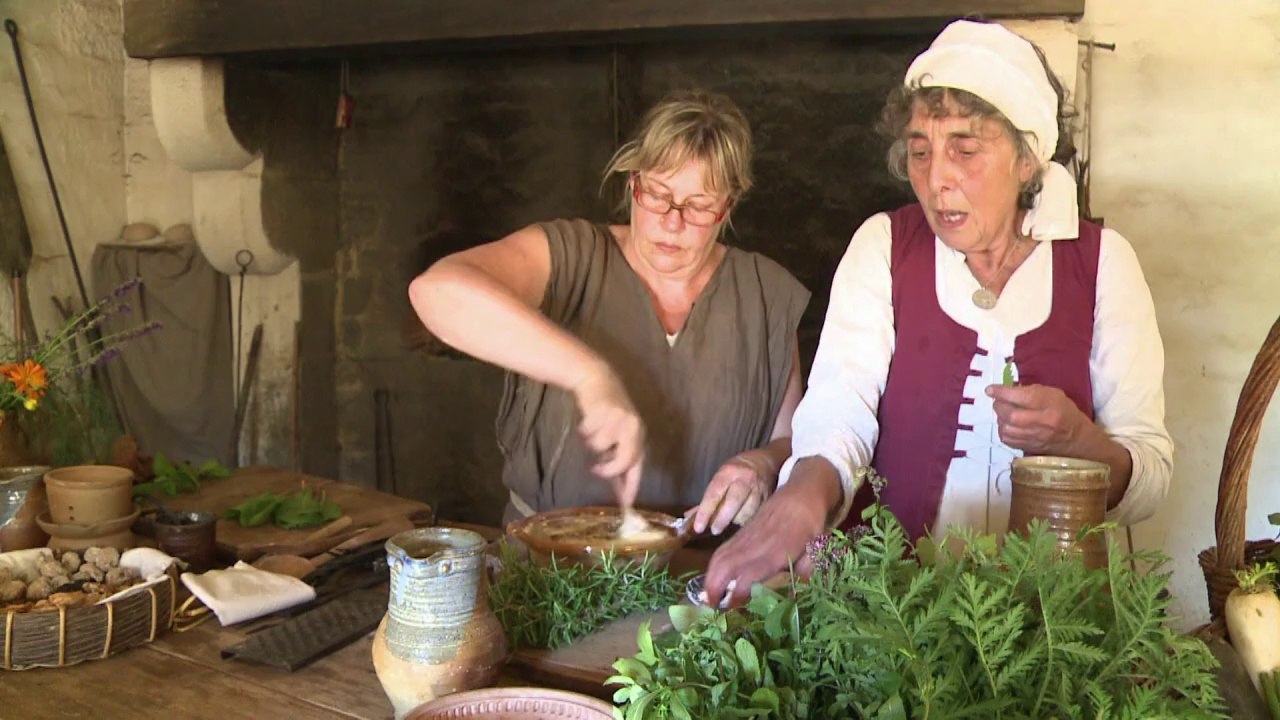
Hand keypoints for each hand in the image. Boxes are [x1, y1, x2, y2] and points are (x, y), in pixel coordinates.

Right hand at [571, 364, 644, 505]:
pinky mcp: (604, 409)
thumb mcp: (616, 437)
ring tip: (592, 432)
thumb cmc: (607, 413)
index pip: (637, 466)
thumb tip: (618, 491)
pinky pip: (589, 432)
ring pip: (601, 446)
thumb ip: (616, 462)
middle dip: (608, 469)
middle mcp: (633, 428)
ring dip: (591, 442)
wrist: (597, 380)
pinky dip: (584, 430)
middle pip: (624, 460)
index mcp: (638, 436)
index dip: (631, 486)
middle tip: (595, 469)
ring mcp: (619, 418)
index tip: (626, 504)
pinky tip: (587, 420)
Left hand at [689, 452, 776, 534]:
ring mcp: (758, 488)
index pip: (714, 494)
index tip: (698, 527)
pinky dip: (748, 520)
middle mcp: (744, 479)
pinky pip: (757, 515)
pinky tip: (743, 519)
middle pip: (732, 503)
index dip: (705, 512)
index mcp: (728, 472)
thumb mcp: (722, 476)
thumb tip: (690, 516)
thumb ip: (709, 497)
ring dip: (737, 520)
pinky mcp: (769, 498)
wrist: (766, 461)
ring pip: (746, 512)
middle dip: (721, 520)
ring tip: (732, 520)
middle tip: (714, 530)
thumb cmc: (738, 470)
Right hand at [702, 468, 834, 607]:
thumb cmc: (810, 528)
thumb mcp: (813, 554)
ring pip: (719, 558)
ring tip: (708, 598)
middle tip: (711, 609)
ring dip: (709, 579)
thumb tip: (793, 601)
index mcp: (774, 554)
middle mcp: (754, 547)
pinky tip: (715, 578)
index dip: (736, 598)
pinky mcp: (741, 534)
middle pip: (724, 567)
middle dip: (713, 589)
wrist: (800, 496)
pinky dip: (714, 566)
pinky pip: (722, 550)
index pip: (747, 579)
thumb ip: (801, 577)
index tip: (730, 615)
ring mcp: (745, 539)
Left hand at [986, 383, 1089, 454]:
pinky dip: (1003, 430)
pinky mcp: (1028, 447)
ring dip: (1000, 418)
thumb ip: (1030, 390)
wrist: (1075, 437)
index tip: (990, 389)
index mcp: (1050, 404)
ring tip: (1004, 413)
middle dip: (999, 406)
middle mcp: (1043, 422)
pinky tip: (1007, 424)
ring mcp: (1035, 437)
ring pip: (1007, 429)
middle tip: (998, 401)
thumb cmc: (1063, 410)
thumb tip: (1006, 390)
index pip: (1023, 397)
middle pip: (1011, 416)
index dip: (1003, 393)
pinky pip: (1007, 439)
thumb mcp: (1052, 393)